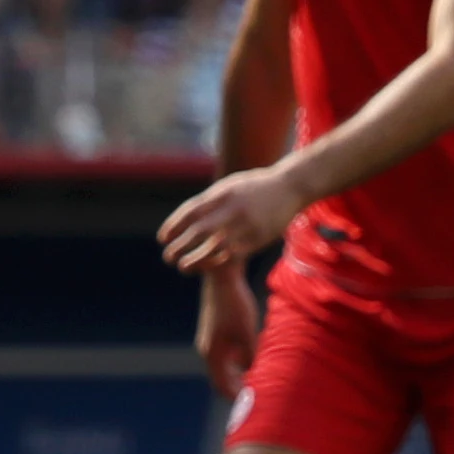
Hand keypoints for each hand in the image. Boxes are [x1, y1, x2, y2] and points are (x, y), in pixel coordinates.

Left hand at [158, 165, 305, 272]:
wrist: (291, 187)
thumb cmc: (255, 186)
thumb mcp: (230, 186)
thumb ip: (210, 200)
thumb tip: (187, 217)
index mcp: (222, 193)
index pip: (191, 212)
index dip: (173, 226)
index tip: (162, 238)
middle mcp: (232, 209)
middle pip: (200, 230)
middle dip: (180, 246)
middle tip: (167, 257)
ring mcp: (246, 224)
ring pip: (215, 247)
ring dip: (196, 259)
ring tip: (182, 267)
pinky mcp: (259, 237)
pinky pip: (234, 254)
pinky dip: (217, 261)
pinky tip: (208, 266)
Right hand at [197, 265, 260, 396]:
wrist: (222, 278)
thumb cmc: (235, 305)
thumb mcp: (247, 333)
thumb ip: (250, 356)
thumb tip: (255, 375)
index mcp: (212, 353)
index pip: (221, 386)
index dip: (235, 397)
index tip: (251, 405)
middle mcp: (208, 350)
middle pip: (223, 378)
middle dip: (239, 388)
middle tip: (259, 396)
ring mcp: (212, 341)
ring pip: (226, 366)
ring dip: (241, 374)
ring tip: (261, 379)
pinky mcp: (217, 332)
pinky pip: (228, 354)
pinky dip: (240, 361)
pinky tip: (256, 359)